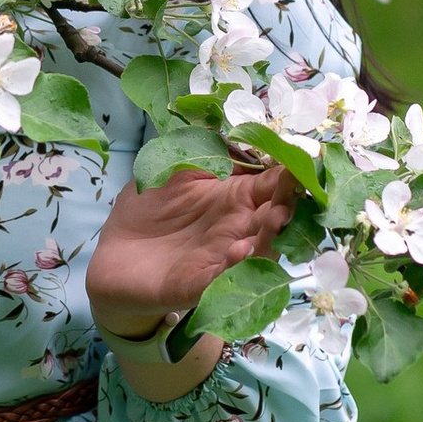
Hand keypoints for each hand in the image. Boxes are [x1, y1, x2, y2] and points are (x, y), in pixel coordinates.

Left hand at [86, 153, 295, 346]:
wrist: (114, 254)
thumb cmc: (148, 209)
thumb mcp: (178, 171)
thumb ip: (210, 156)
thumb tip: (246, 137)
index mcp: (234, 199)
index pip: (272, 185)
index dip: (290, 174)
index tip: (308, 160)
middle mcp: (236, 230)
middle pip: (273, 218)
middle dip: (287, 205)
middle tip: (295, 191)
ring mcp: (220, 259)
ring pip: (257, 251)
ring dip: (270, 237)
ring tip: (277, 218)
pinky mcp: (197, 284)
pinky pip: (222, 277)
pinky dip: (234, 267)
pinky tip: (240, 251)